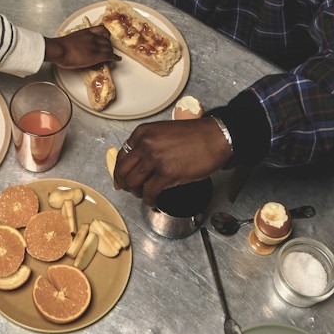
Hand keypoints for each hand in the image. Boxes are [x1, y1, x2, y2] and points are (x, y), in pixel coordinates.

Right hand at [43, 26, 118, 68]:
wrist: (60, 50)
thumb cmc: (60, 46)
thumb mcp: (72, 38)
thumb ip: (79, 40)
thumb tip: (80, 46)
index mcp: (87, 31)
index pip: (102, 29)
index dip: (107, 35)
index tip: (107, 37)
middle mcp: (93, 37)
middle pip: (107, 40)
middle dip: (109, 45)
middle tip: (108, 50)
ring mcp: (96, 46)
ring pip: (109, 48)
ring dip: (110, 52)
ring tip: (111, 56)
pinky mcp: (97, 55)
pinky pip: (109, 55)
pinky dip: (115, 57)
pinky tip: (117, 59)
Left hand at [114, 118, 231, 204]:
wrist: (215, 137)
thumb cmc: (194, 135)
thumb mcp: (163, 132)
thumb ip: (148, 144)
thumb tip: (137, 163)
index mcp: (142, 133)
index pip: (122, 155)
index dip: (119, 171)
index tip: (120, 180)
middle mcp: (145, 145)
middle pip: (124, 171)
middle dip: (125, 184)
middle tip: (131, 191)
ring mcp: (155, 159)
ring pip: (133, 183)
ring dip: (137, 193)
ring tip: (144, 195)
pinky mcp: (167, 174)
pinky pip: (149, 192)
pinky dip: (149, 200)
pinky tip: (153, 202)